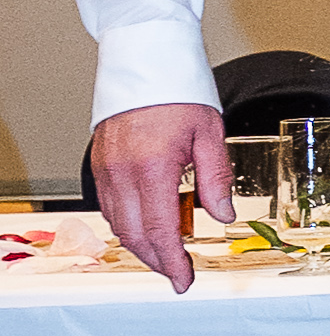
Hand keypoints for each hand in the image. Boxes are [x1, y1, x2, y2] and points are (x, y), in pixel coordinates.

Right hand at [90, 102, 229, 293]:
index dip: (172, 262)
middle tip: (177, 273)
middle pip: (134, 236)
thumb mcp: (210, 133)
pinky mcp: (98, 161)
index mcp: (152, 168)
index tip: (184, 279)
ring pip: (117, 224)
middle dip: (156, 261)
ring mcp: (106, 168)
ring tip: (165, 253)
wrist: (144, 56)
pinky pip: (109, 205)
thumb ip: (216, 179)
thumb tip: (223, 215)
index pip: (159, 231)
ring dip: (140, 245)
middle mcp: (122, 172)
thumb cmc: (178, 88)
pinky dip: (126, 223)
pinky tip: (145, 225)